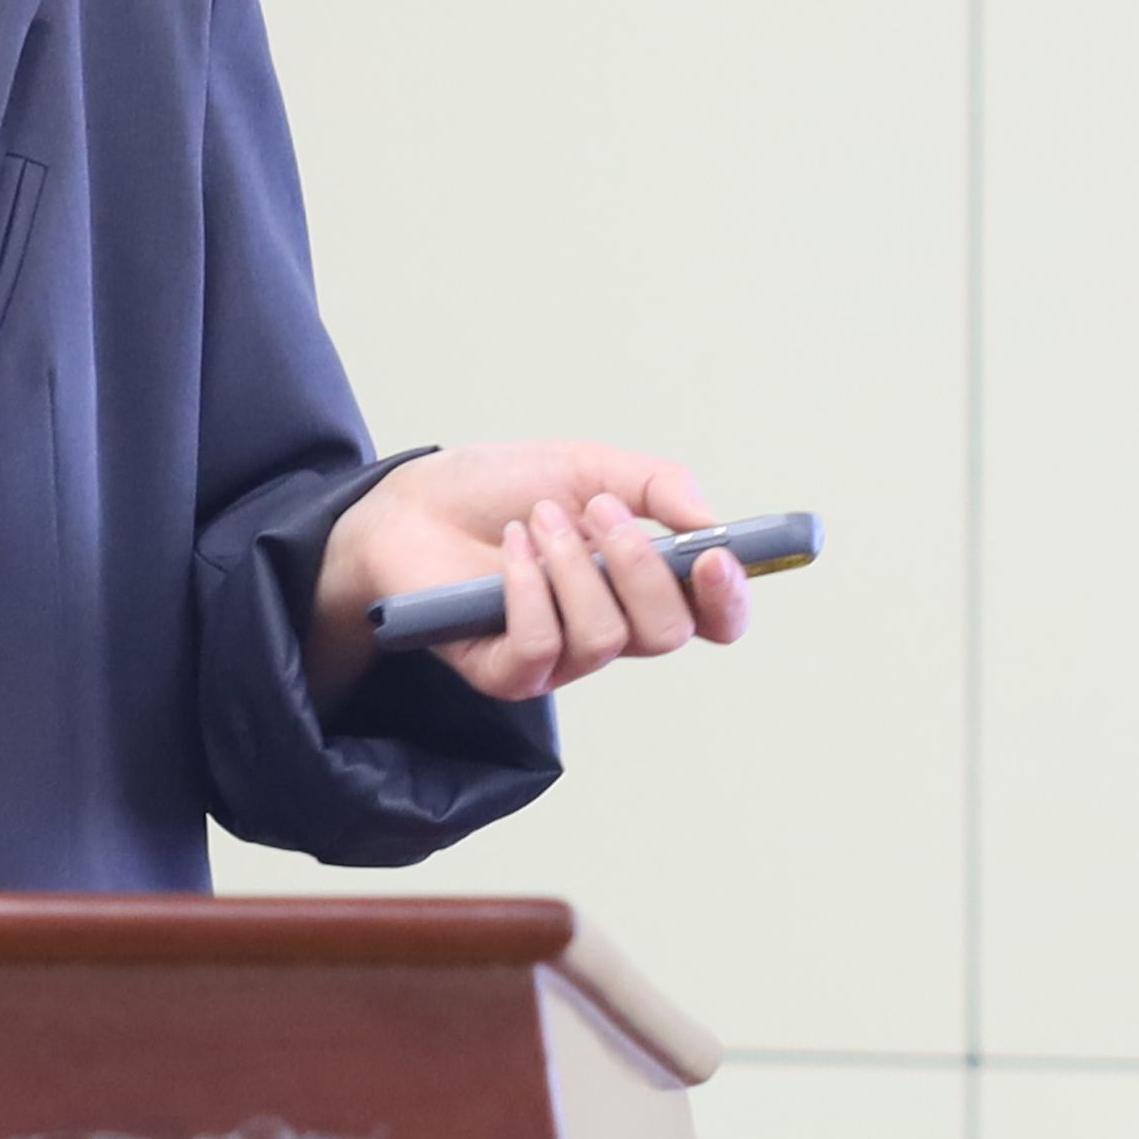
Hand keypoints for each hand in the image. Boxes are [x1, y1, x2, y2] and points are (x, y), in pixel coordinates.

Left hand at [306, 437, 753, 706]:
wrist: (411, 503)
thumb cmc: (498, 489)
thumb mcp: (589, 465)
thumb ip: (658, 485)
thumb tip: (711, 520)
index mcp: (642, 583)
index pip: (712, 616)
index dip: (727, 597)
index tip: (714, 556)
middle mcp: (610, 627)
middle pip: (667, 633)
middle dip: (641, 568)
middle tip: (602, 512)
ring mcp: (559, 657)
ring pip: (604, 638)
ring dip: (573, 568)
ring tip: (538, 519)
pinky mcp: (506, 673)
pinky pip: (540, 649)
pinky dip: (528, 593)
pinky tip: (510, 554)